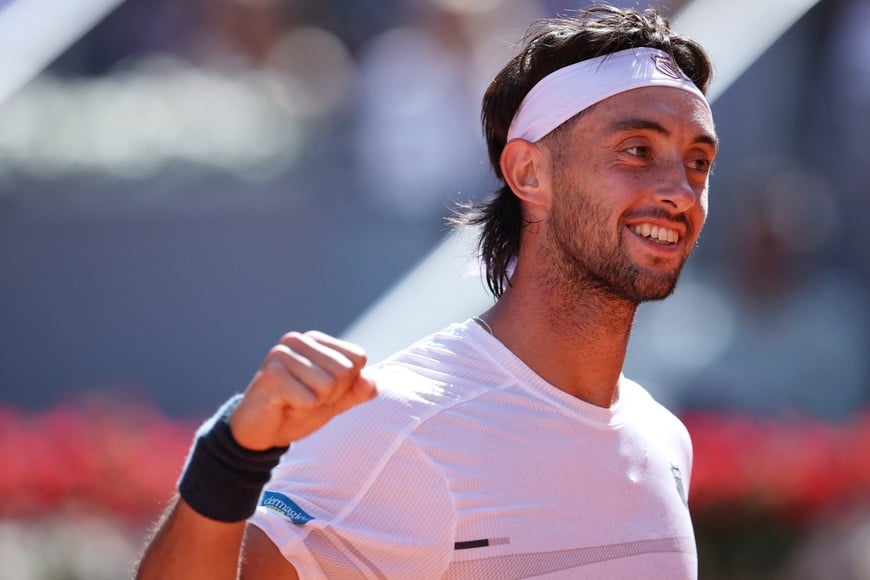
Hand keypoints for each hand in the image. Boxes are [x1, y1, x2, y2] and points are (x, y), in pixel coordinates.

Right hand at [229, 331, 376, 450]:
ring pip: (328, 385)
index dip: (346, 384)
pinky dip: (301, 410)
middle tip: (306, 398)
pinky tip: (283, 406)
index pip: (357, 358)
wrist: (261, 433)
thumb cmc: (298, 409)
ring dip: (314, 403)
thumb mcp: (336, 401)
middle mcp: (297, 340)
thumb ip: (358, 390)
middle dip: (331, 394)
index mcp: (315, 339)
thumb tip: (372, 383)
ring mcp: (282, 354)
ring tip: (294, 402)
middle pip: (345, 371)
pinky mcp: (272, 375)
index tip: (322, 391)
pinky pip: (309, 399)